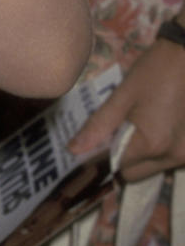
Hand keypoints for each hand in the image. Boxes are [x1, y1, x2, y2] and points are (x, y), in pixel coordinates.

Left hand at [69, 39, 184, 180]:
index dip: (103, 158)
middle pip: (136, 174)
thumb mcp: (122, 96)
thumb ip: (98, 126)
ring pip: (153, 168)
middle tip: (117, 132)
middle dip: (122, 159)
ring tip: (139, 125)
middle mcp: (173, 156)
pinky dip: (158, 149)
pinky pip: (168, 159)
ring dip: (142, 156)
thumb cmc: (154, 71)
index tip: (97, 143)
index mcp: (151, 145)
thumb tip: (73, 150)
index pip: (117, 168)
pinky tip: (156, 126)